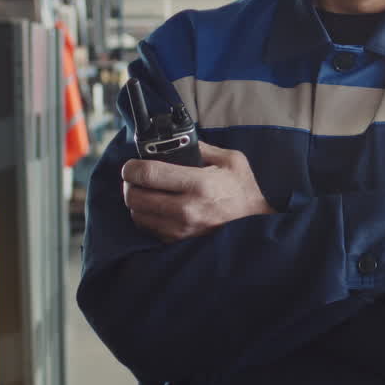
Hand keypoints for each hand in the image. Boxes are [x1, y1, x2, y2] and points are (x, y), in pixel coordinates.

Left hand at [122, 142, 274, 242]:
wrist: (255, 225)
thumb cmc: (243, 191)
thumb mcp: (232, 160)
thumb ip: (202, 148)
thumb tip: (176, 142)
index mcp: (199, 184)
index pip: (148, 174)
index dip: (132, 167)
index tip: (132, 164)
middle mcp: (186, 209)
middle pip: (134, 196)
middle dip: (130, 184)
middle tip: (136, 176)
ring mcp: (180, 229)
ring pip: (136, 214)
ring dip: (136, 201)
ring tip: (147, 191)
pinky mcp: (177, 241)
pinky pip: (147, 228)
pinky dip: (146, 216)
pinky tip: (157, 207)